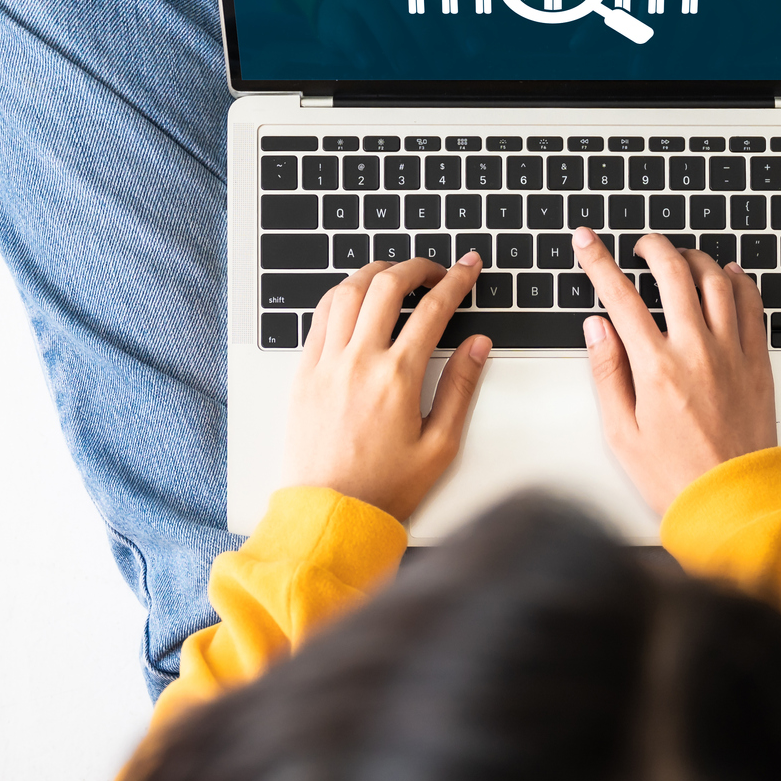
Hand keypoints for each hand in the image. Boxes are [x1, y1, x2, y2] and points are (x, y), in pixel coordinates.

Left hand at [280, 253, 491, 519]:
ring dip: (375, 272)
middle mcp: (358, 362)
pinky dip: (341, 295)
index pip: (433, 309)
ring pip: (347, 291)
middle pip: (387, 285)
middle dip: (416, 266)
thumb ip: (460, 388)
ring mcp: (325, 364)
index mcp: (397, 378)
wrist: (330, 514)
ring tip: (395, 274)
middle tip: (434, 270)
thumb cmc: (384, 488)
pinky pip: (319, 316)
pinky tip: (356, 298)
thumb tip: (477, 346)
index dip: (456, 280)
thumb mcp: (440, 445)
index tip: (468, 267)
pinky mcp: (303, 373)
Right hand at [572, 229, 777, 513]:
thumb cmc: (675, 476)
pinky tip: (727, 276)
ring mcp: (732, 353)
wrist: (733, 502)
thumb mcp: (621, 432)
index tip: (588, 242)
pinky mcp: (758, 362)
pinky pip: (752, 305)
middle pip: (673, 273)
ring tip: (680, 259)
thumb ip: (607, 373)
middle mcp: (696, 352)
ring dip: (694, 259)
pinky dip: (738, 281)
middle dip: (652, 248)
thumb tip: (597, 327)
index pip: (621, 296)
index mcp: (656, 369)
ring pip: (716, 281)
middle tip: (641, 245)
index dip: (599, 261)